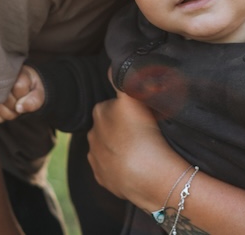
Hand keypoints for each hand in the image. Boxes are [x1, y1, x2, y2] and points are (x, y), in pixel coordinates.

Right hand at [0, 65, 44, 123]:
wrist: (24, 89)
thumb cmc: (32, 90)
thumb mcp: (39, 94)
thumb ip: (34, 100)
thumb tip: (19, 108)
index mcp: (15, 72)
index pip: (18, 87)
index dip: (24, 95)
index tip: (27, 93)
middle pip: (5, 98)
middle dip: (16, 105)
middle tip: (20, 102)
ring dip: (8, 113)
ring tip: (14, 106)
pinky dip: (0, 116)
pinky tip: (6, 109)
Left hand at [87, 89, 179, 206]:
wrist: (152, 177)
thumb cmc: (145, 134)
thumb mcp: (134, 98)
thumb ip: (122, 79)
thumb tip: (112, 67)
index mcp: (99, 113)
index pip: (114, 105)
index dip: (130, 110)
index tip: (143, 116)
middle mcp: (91, 135)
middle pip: (111, 126)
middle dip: (123, 128)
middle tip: (144, 133)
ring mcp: (96, 158)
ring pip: (110, 147)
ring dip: (121, 147)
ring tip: (141, 151)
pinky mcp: (102, 178)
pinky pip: (111, 168)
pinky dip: (120, 167)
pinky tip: (135, 166)